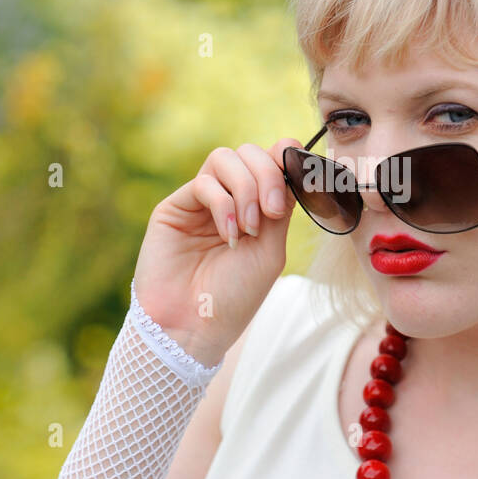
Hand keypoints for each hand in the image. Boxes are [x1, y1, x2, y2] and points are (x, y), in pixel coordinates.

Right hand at [131, 138, 302, 366]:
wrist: (194, 327)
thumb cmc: (235, 296)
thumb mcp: (271, 249)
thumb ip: (281, 206)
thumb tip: (293, 164)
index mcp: (256, 206)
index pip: (273, 159)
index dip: (288, 157)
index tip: (302, 179)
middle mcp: (229, 198)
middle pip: (251, 152)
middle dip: (269, 175)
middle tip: (273, 213)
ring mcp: (201, 201)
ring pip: (226, 158)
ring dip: (246, 187)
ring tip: (249, 228)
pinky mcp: (175, 207)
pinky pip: (204, 182)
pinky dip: (224, 204)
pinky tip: (229, 235)